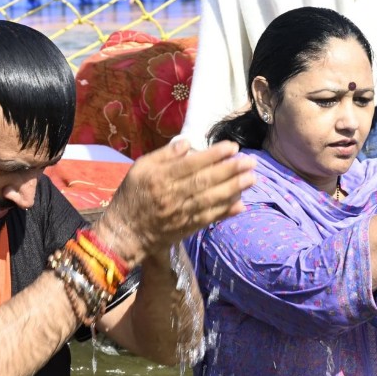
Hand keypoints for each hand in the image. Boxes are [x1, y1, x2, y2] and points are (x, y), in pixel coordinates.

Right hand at [92, 139, 255, 264]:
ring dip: (234, 190)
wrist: (124, 232)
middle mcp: (172, 196)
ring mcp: (180, 214)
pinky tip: (240, 204)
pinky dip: (225, 212)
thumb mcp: (140, 169)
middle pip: (205, 182)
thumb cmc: (131, 196)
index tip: (232, 147)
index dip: (214, 155)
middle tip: (250, 161)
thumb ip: (163, 155)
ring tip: (252, 179)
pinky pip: (209, 219)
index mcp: (159, 178)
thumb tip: (187, 143)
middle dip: (230, 171)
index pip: (191, 165)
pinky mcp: (186, 228)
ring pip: (210, 200)